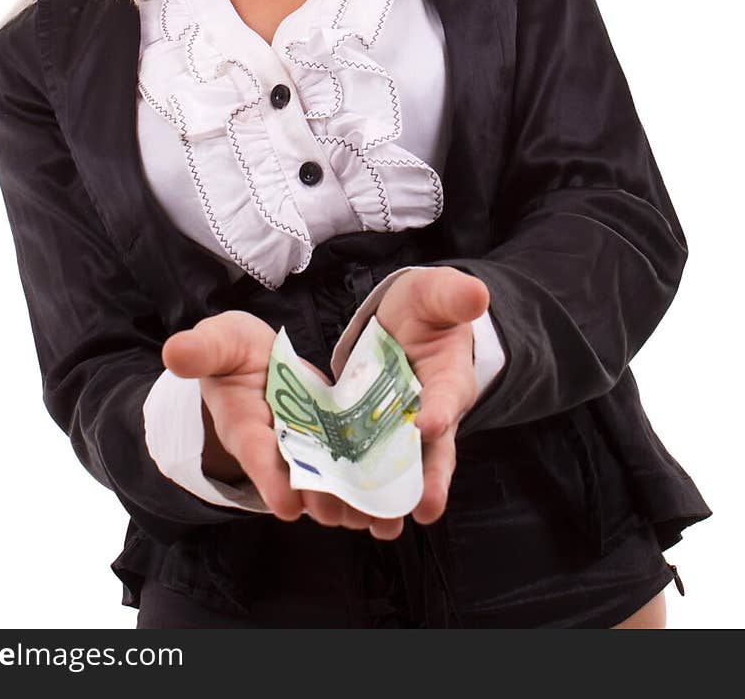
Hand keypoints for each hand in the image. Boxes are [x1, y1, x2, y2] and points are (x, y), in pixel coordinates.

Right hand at [161, 311, 407, 539]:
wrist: (251, 361)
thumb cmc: (228, 353)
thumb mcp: (217, 342)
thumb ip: (201, 350)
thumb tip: (173, 352)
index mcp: (243, 423)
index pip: (255, 453)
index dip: (270, 479)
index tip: (286, 506)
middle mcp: (276, 446)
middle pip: (299, 479)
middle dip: (321, 499)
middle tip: (343, 515)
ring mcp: (305, 447)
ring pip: (331, 483)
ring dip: (354, 504)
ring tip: (383, 521)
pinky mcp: (331, 441)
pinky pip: (352, 468)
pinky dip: (373, 486)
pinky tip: (401, 504)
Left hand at [374, 267, 489, 525]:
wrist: (406, 323)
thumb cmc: (427, 310)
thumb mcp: (437, 294)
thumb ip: (454, 297)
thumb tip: (478, 293)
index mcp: (449, 380)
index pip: (447, 397)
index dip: (439, 410)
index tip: (429, 424)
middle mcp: (429, 414)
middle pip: (432, 454)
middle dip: (427, 482)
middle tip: (421, 510)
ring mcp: (399, 429)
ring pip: (398, 470)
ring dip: (390, 498)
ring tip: (378, 526)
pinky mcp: (369, 433)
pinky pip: (363, 463)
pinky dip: (355, 487)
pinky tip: (340, 508)